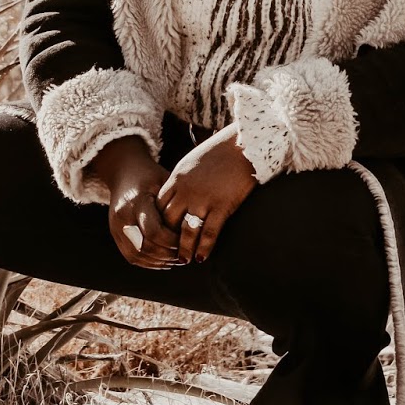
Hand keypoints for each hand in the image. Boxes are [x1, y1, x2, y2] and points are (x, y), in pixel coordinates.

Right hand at [87, 136, 182, 270]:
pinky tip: (164, 260)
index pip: (154, 232)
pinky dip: (149, 262)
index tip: (187, 240)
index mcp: (136, 202)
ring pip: (137, 256)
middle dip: (167, 255)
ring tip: (177, 259)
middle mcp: (122, 217)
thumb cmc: (151, 175)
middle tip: (185, 254)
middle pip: (145, 247)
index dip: (172, 242)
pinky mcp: (115, 234)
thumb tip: (195, 227)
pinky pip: (131, 256)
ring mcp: (115, 227)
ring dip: (159, 262)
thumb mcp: (164, 182)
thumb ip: (175, 203)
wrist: (124, 171)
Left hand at [155, 124, 257, 263]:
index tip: (163, 233)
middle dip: (167, 238)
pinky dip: (204, 247)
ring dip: (183, 249)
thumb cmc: (221, 150)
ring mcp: (203, 199)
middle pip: (168, 220)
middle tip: (169, 252)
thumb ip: (184, 178)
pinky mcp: (222, 206)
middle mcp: (186, 190)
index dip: (160, 222)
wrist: (244, 143)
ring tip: (184, 261)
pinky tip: (202, 257)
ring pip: (186, 231)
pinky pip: (209, 233)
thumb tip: (180, 191)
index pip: (160, 206)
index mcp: (177, 178)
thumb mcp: (193, 160)